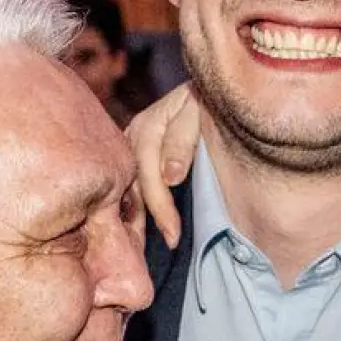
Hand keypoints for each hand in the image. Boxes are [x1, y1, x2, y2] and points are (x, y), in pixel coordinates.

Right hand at [126, 83, 201, 248]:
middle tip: (158, 250)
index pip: (147, 174)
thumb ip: (183, 141)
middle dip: (143, 221)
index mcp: (148, 127)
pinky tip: (137, 227)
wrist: (214, 90)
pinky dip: (133, 207)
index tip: (173, 234)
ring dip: (134, 217)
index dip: (159, 206)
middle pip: (131, 186)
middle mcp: (133, 136)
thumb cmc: (210, 101)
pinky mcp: (138, 153)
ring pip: (126, 187)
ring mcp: (132, 144)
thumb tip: (170, 177)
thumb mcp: (199, 111)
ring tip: (141, 248)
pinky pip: (129, 184)